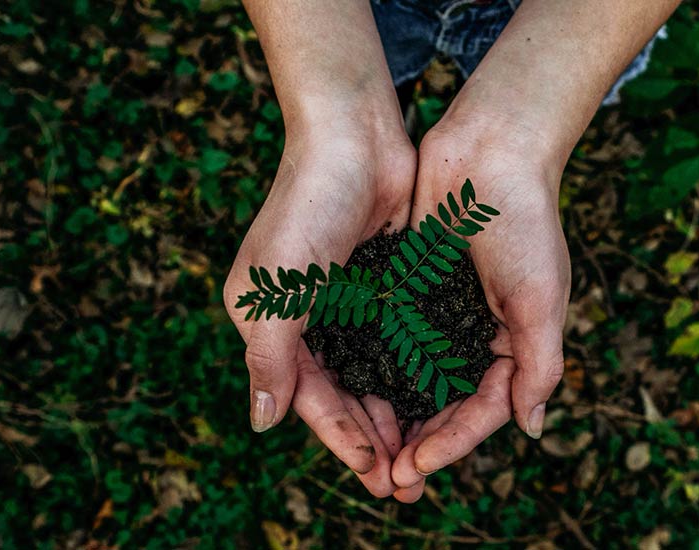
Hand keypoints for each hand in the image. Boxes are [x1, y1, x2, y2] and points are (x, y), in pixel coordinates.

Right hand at [223, 121, 415, 497]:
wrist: (354, 137)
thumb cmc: (307, 207)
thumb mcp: (277, 288)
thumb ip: (269, 357)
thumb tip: (262, 423)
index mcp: (272, 323)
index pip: (308, 396)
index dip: (341, 438)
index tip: (375, 474)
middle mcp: (308, 318)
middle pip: (343, 393)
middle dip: (372, 438)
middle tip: (406, 483)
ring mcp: (348, 302)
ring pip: (374, 373)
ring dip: (396, 413)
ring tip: (424, 454)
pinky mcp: (383, 285)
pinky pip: (398, 341)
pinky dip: (413, 372)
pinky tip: (436, 399)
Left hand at [391, 115, 570, 501]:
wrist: (489, 151)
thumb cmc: (524, 221)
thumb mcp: (541, 297)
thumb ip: (539, 364)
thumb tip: (531, 428)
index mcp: (514, 342)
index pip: (483, 409)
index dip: (453, 442)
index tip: (417, 467)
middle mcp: (476, 333)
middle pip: (445, 402)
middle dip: (420, 440)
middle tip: (387, 477)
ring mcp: (442, 311)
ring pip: (414, 377)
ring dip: (394, 413)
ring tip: (367, 447)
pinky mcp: (411, 287)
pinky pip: (392, 336)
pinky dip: (376, 365)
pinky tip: (352, 389)